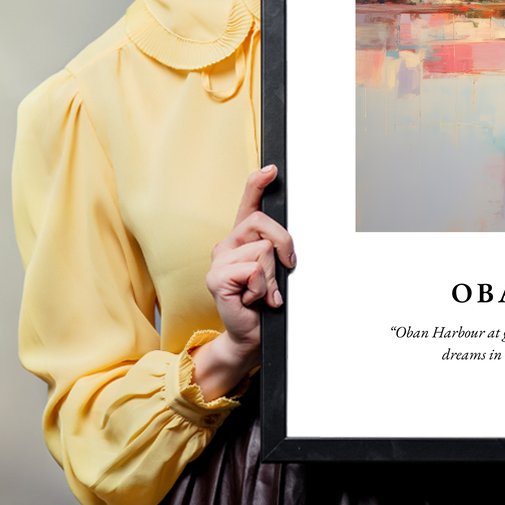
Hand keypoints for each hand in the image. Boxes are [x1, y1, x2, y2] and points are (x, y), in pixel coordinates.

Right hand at [191, 165, 295, 399]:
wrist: (251, 334)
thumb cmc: (265, 302)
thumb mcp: (276, 269)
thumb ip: (277, 249)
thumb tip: (287, 242)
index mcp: (242, 238)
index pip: (248, 203)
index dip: (258, 183)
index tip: (272, 170)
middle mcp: (227, 244)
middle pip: (263, 223)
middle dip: (284, 245)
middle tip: (284, 269)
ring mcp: (219, 260)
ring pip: (263, 250)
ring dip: (272, 276)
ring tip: (263, 292)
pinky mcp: (216, 278)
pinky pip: (253, 270)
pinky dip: (262, 288)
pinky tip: (253, 299)